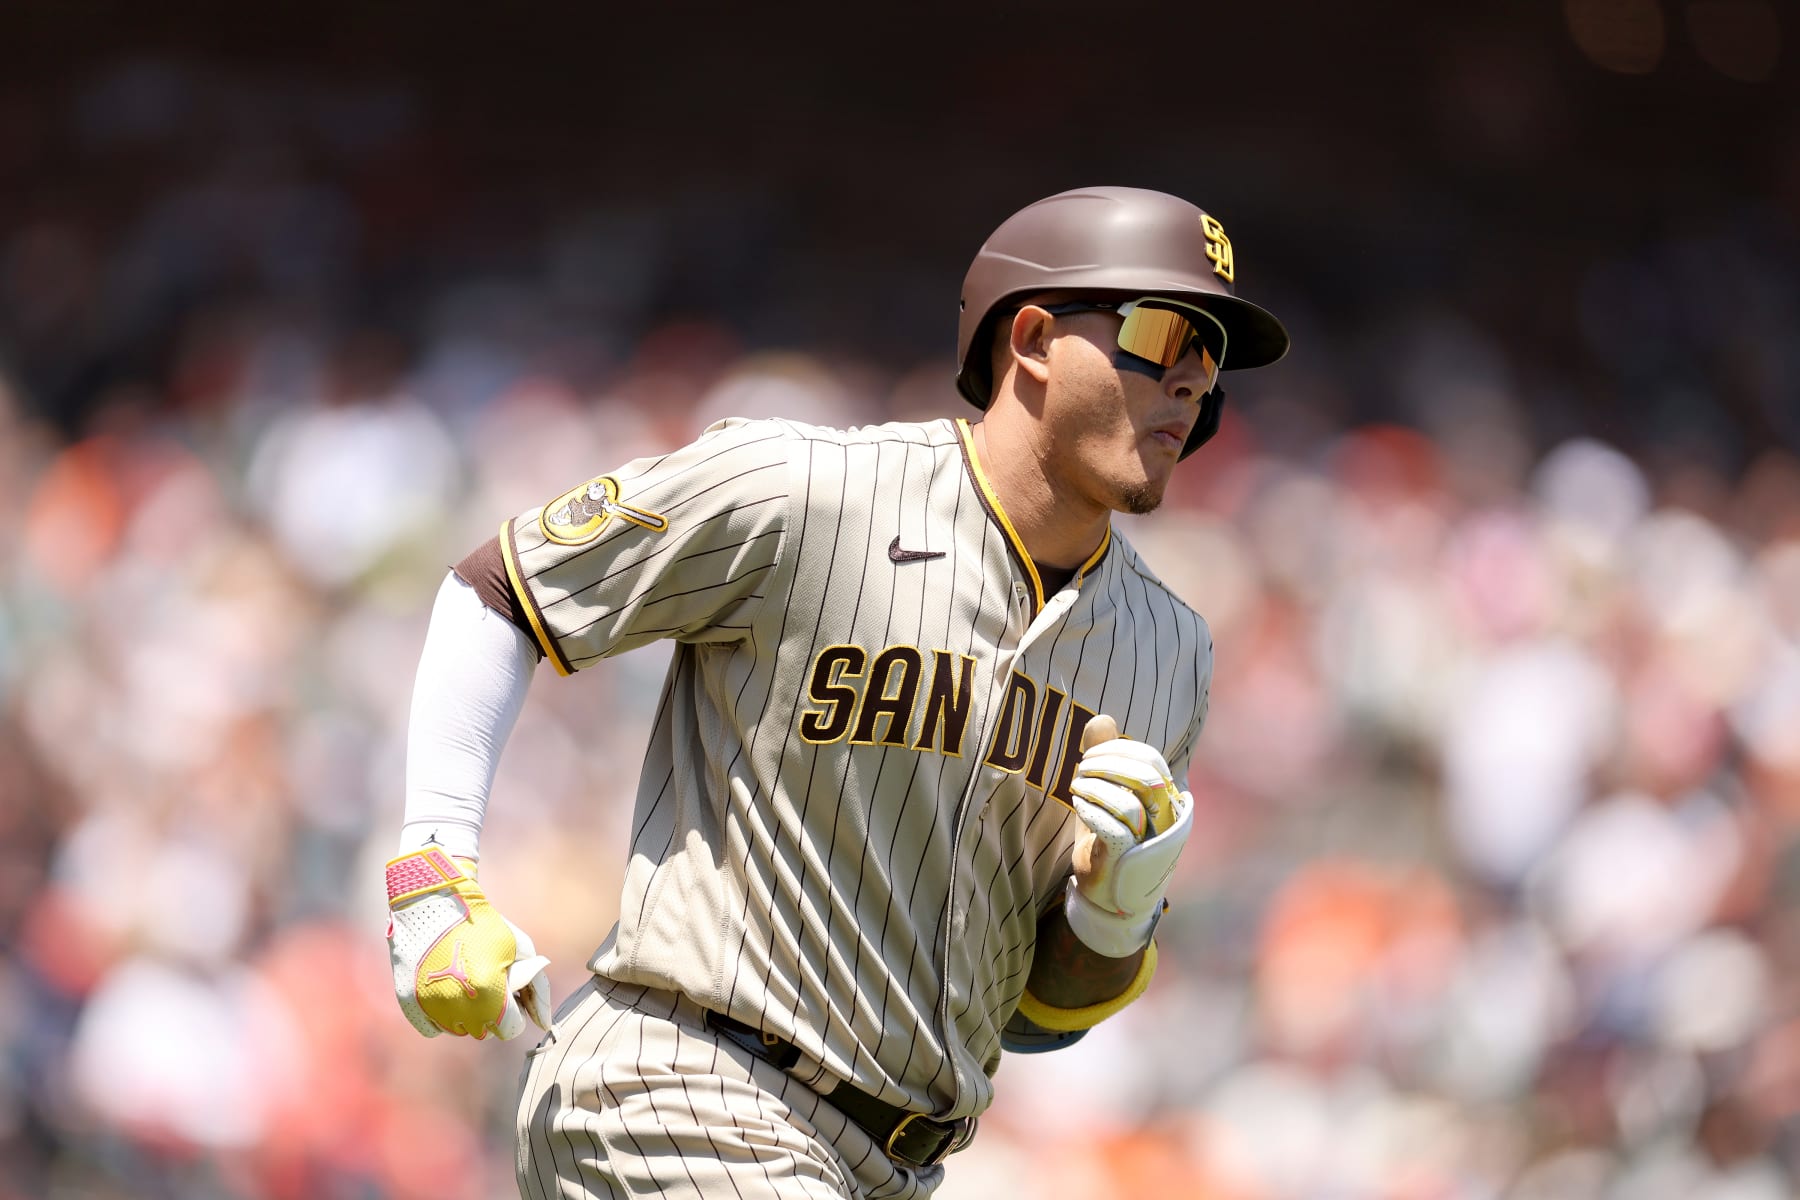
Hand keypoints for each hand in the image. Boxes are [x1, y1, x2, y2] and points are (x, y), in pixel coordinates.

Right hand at [386, 848, 552, 1039]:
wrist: (433, 902)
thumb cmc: (484, 923)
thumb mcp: (520, 948)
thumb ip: (538, 988)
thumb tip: (545, 1023)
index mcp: (489, 995)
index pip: (510, 1029)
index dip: (514, 1010)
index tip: (508, 991)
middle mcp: (458, 1008)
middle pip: (485, 1031)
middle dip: (491, 1012)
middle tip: (486, 981)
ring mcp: (431, 1007)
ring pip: (458, 1031)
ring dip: (467, 1015)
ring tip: (466, 981)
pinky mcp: (409, 1003)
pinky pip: (433, 1028)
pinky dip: (441, 1016)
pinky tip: (447, 990)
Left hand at [1064, 715, 1192, 957]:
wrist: (1108, 899)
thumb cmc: (1111, 842)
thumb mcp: (1106, 795)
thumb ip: (1105, 758)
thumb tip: (1101, 718)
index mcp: (1166, 800)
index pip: (1151, 759)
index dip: (1118, 748)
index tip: (1090, 754)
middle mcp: (1166, 821)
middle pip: (1145, 775)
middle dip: (1107, 762)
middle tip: (1082, 767)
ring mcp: (1151, 842)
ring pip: (1129, 799)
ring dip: (1095, 785)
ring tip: (1076, 787)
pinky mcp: (1130, 860)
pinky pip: (1114, 826)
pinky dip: (1091, 809)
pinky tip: (1078, 806)